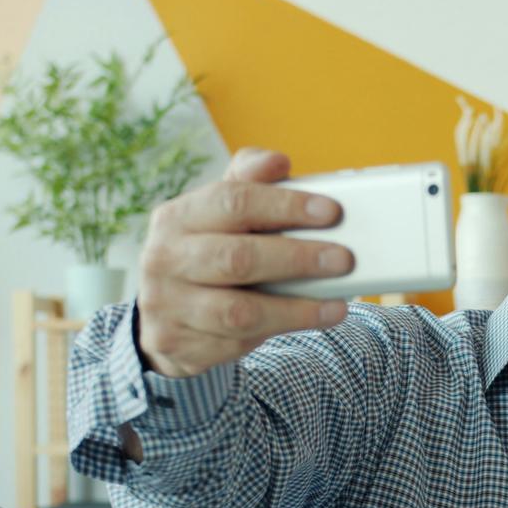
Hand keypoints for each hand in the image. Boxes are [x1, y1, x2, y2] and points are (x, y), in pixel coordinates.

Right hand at [136, 148, 354, 377]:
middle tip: (343, 260)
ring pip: (239, 312)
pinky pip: (235, 344)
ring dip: (296, 310)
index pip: (234, 201)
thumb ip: (249, 182)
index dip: (286, 206)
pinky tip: (309, 322)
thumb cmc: (207, 250)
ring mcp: (167, 306)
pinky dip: (278, 333)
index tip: (331, 212)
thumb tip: (278, 162)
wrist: (164, 313)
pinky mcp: (178, 345)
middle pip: (238, 259)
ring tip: (337, 305)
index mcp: (177, 216)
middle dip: (297, 259)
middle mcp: (164, 259)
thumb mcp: (219, 214)